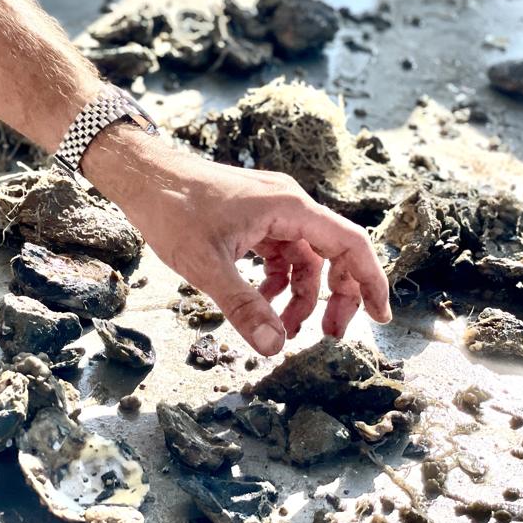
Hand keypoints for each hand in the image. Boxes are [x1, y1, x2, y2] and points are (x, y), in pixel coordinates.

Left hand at [83, 125, 391, 356]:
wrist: (143, 176)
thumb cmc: (172, 210)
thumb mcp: (207, 265)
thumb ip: (244, 307)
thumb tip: (274, 346)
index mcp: (289, 208)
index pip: (350, 244)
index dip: (370, 281)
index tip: (379, 316)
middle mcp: (287, 204)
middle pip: (331, 254)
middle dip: (333, 297)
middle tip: (326, 335)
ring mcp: (269, 209)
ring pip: (303, 257)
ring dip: (300, 294)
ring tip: (285, 328)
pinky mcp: (252, 217)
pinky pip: (279, 252)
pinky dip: (276, 280)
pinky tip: (261, 301)